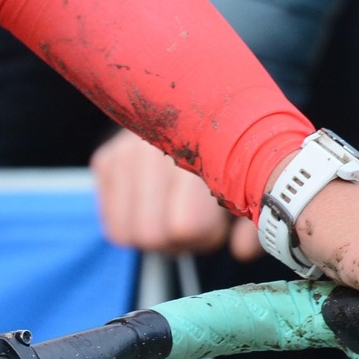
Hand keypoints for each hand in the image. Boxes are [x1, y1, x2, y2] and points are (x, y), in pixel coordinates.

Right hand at [89, 130, 259, 258]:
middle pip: (149, 235)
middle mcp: (151, 149)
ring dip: (153, 235)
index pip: (182, 227)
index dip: (205, 237)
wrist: (197, 107)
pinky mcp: (105, 160)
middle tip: (193, 224)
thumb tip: (240, 251)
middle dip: (175, 242)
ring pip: (125, 233)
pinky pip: (112, 226)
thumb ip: (254, 224)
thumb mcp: (252, 188)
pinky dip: (133, 226)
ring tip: (172, 215)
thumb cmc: (232, 156)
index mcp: (196, 154)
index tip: (218, 223)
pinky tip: (152, 207)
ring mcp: (122, 153)